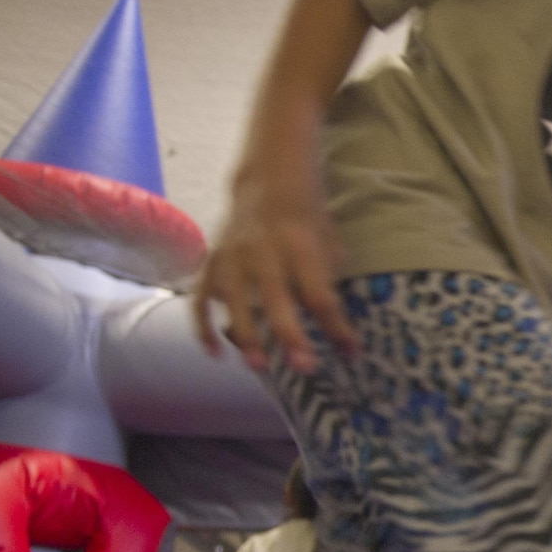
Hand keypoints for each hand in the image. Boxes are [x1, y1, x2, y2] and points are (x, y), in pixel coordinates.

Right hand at [193, 158, 354, 372]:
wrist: (266, 182)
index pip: (320, 293)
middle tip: (305, 369)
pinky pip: (200, 299)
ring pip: (234, 301)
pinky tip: (216, 353)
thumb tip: (341, 330)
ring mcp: (232, 257)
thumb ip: (330, 280)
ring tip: (260, 367)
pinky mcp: (212, 263)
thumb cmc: (307, 219)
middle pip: (277, 299)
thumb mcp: (329, 241)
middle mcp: (263, 250)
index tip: (351, 353)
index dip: (337, 326)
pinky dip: (203, 327)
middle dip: (291, 336)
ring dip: (246, 336)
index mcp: (300, 245)